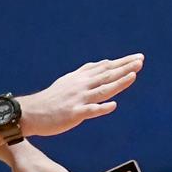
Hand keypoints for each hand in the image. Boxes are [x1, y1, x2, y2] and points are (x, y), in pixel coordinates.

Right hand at [19, 54, 143, 137]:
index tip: (137, 58)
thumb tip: (104, 64)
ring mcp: (77, 99)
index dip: (122, 63)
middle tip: (141, 61)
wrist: (30, 113)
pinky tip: (112, 106)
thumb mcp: (68, 81)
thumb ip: (86, 73)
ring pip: (101, 90)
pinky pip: (89, 111)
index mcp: (80, 78)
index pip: (105, 68)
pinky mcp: (73, 114)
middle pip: (106, 76)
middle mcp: (80, 86)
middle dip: (125, 68)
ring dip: (118, 83)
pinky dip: (101, 108)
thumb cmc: (51, 99)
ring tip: (133, 76)